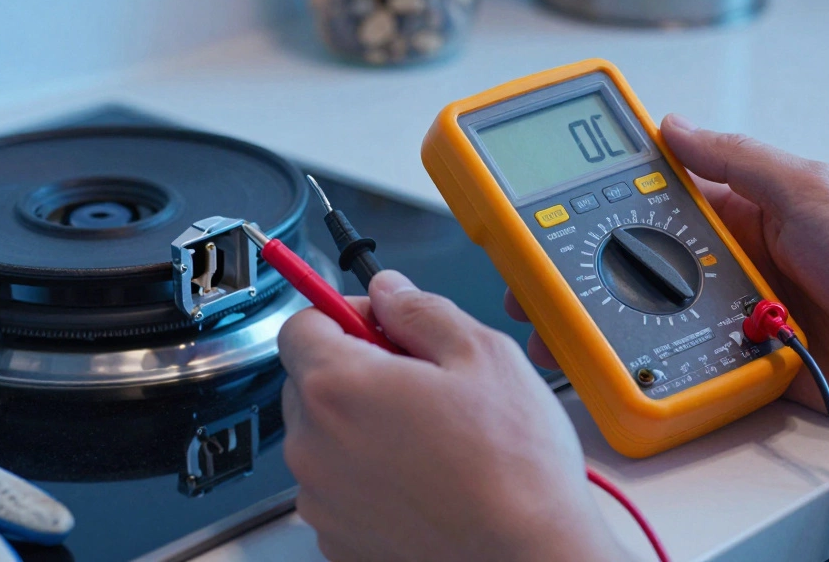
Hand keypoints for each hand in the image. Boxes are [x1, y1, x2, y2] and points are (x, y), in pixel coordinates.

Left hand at [279, 270, 614, 561]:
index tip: (378, 321)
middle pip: (309, 382)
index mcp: (339, 388)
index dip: (343, 313)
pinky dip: (369, 475)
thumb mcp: (483, 355)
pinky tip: (424, 477)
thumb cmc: (513, 470)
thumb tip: (392, 292)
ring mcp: (322, 501)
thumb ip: (422, 311)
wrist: (529, 559)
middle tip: (418, 379)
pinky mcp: (338, 540)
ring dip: (362, 426)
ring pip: (325, 438)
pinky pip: (339, 487)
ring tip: (431, 437)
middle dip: (355, 369)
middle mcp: (314, 448)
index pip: (300, 325)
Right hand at [508, 114, 828, 424]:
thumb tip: (673, 126)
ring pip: (647, 311)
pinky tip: (611, 363)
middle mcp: (725, 257)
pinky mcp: (737, 358)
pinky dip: (647, 362)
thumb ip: (736, 159)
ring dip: (604, 316)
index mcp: (738, 208)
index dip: (600, 192)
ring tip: (550, 323)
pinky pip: (681, 359)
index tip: (546, 194)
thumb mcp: (806, 187)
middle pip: (635, 258)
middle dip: (580, 264)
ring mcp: (727, 309)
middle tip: (527, 275)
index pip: (654, 192)